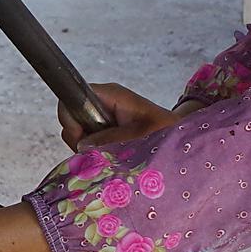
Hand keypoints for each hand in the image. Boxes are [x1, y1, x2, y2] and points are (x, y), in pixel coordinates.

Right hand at [60, 83, 200, 150]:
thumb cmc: (165, 130)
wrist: (179, 136)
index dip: (70, 119)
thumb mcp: (139, 136)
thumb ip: (111, 140)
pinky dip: (91, 150)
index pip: (73, 96)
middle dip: (77, 138)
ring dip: (85, 147)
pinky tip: (107, 156)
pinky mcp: (105, 127)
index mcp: (110, 95)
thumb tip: (82, 145)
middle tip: (95, 154)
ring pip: (77, 130)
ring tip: (106, 156)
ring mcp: (102, 114)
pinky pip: (87, 138)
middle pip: (71, 116)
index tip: (81, 141)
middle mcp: (103, 101)